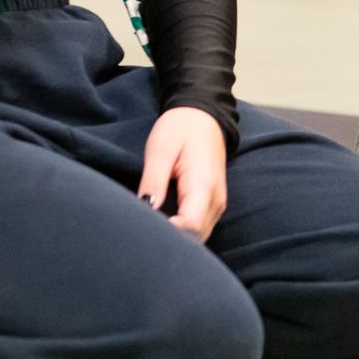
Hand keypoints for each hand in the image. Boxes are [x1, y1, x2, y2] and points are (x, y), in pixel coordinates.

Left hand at [139, 106, 227, 242]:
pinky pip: (200, 229)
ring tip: (150, 234)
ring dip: (177, 240)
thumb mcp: (160, 150)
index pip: (191, 227)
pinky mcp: (213, 205)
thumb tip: (145, 211)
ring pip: (199, 237)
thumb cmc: (180, 128)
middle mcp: (216, 199)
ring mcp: (218, 204)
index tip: (145, 233)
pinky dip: (183, 233)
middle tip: (140, 237)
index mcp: (203, 184)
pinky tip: (164, 227)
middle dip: (171, 243)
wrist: (204, 115)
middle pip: (195, 238)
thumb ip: (153, 181)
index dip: (169, 237)